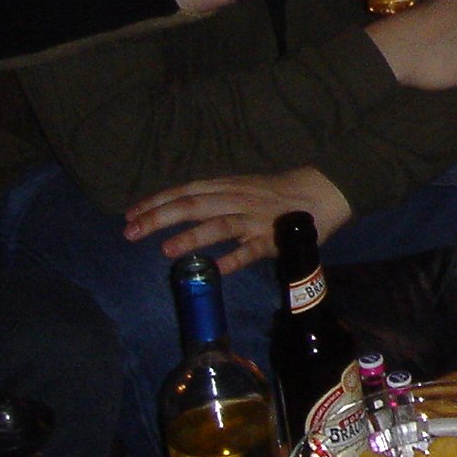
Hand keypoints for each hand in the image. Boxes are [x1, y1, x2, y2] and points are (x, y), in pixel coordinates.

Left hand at [125, 165, 352, 273]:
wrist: (326, 190)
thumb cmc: (282, 191)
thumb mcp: (245, 186)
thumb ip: (217, 197)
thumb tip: (181, 211)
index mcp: (230, 186)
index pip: (186, 190)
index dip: (157, 201)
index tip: (130, 213)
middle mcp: (238, 200)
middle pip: (194, 205)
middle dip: (160, 217)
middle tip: (130, 232)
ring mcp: (255, 220)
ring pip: (220, 225)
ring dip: (192, 237)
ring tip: (165, 250)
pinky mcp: (273, 239)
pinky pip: (251, 251)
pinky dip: (232, 261)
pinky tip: (213, 271)